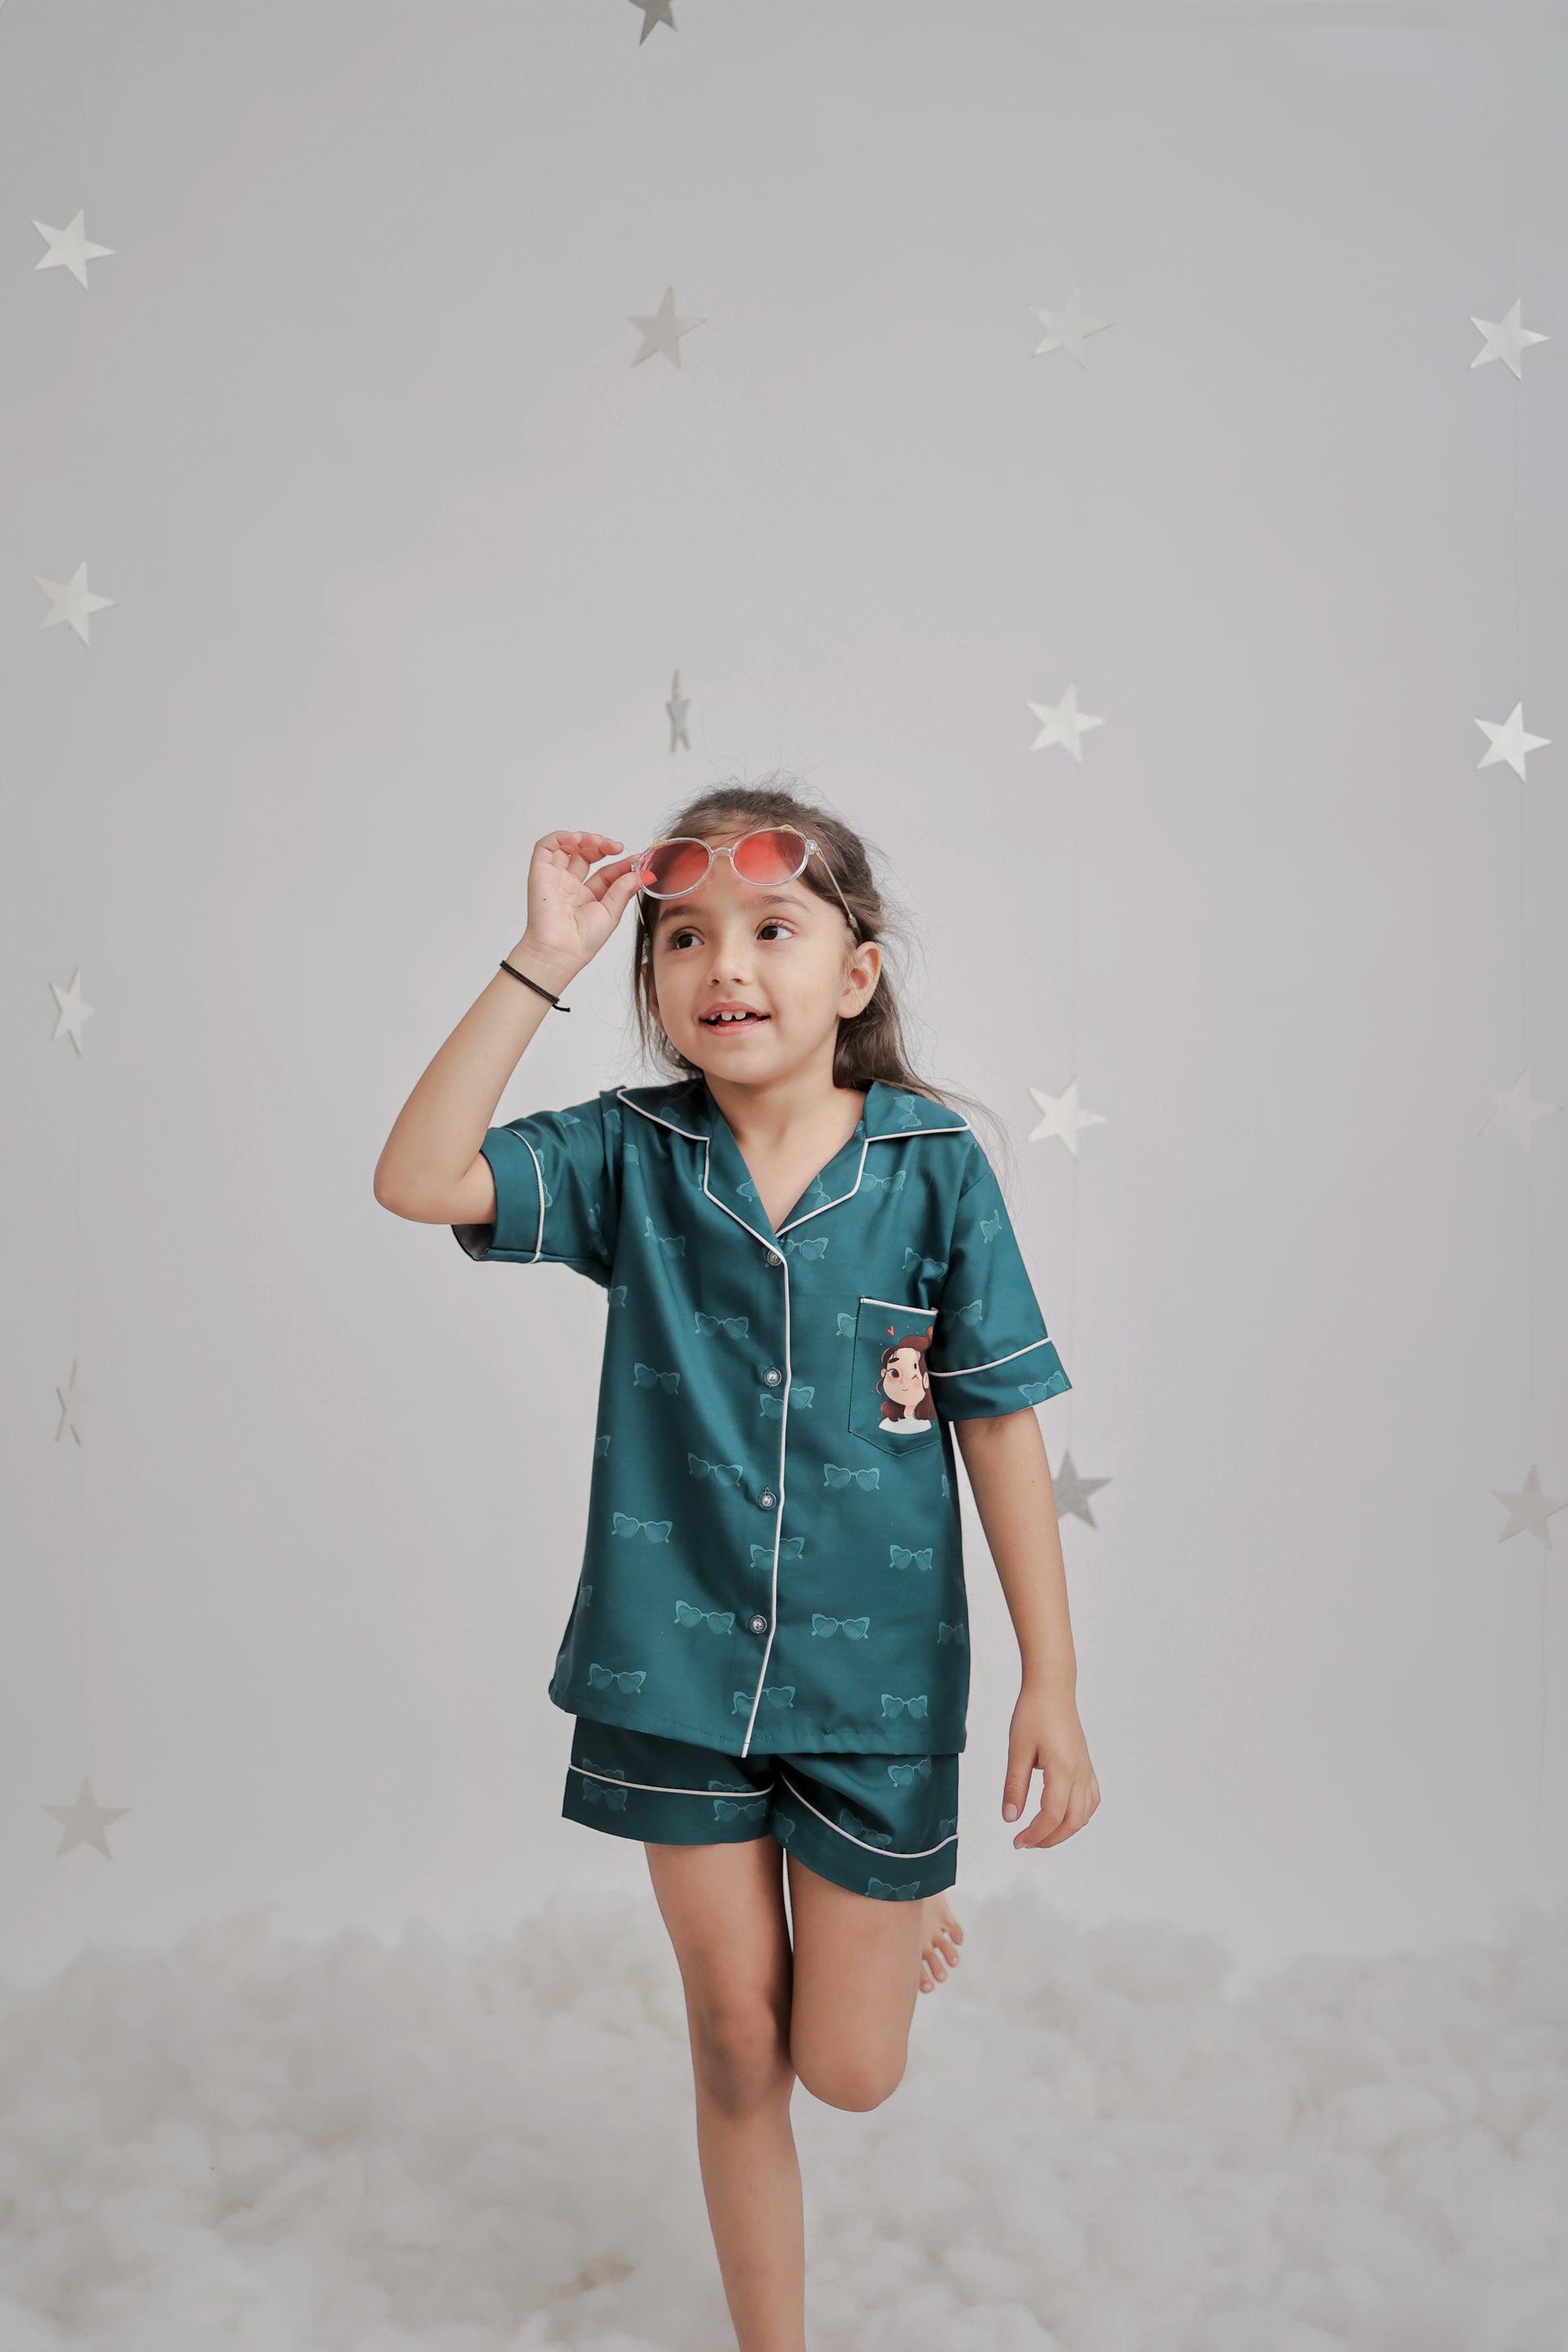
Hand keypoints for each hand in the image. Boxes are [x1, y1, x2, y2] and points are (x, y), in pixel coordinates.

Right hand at [515, 831, 642, 988]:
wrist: (561, 950)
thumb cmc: (582, 941)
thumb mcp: (612, 912)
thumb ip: (624, 889)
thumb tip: (642, 873)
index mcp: (587, 897)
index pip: (606, 872)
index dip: (621, 863)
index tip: (638, 860)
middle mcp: (570, 886)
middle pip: (586, 855)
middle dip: (603, 846)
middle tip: (617, 847)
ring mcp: (555, 878)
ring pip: (567, 847)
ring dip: (584, 838)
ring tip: (599, 842)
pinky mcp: (540, 872)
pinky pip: (546, 847)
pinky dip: (561, 837)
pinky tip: (578, 840)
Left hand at [1001, 1684, 1099, 1849]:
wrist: (1052, 1689)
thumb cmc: (1034, 1712)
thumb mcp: (1018, 1749)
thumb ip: (1015, 1786)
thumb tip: (1010, 1817)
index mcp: (1063, 1769)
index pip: (1053, 1816)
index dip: (1035, 1834)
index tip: (1017, 1840)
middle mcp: (1080, 1773)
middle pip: (1073, 1822)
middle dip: (1050, 1838)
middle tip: (1027, 1841)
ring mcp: (1086, 1770)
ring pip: (1084, 1814)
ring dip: (1064, 1830)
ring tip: (1041, 1832)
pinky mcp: (1086, 1766)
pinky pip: (1091, 1800)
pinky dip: (1078, 1815)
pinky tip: (1062, 1815)